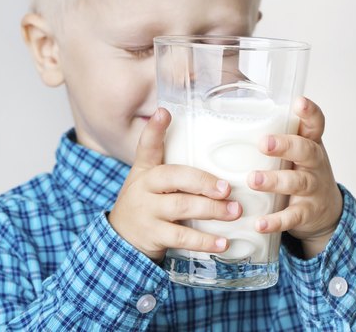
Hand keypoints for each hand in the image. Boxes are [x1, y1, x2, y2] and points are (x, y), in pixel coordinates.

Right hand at [108, 108, 241, 261]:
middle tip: (227, 188)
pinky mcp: (152, 235)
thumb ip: (176, 173)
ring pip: (180, 206)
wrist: (121, 239)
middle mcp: (143, 187)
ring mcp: (146, 211)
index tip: (163, 112)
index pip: (147, 146)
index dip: (154, 129)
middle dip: (202, 181)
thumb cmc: (146, 203)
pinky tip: (222, 242)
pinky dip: (204, 240)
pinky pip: (181, 236)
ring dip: (211, 210)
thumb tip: (219, 167)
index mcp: (145, 170)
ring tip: (234, 211)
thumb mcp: (150, 182)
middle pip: (172, 176)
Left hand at [248, 97, 342, 257]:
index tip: (299, 102)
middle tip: (264, 143)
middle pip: (304, 151)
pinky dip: (275, 221)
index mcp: (310, 145)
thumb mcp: (295, 153)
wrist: (325, 210)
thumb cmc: (301, 173)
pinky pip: (291, 217)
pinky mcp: (306, 212)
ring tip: (253, 180)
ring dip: (274, 181)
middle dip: (285, 146)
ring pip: (296, 182)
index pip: (314, 124)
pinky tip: (259, 222)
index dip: (309, 113)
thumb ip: (275, 140)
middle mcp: (313, 164)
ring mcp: (312, 188)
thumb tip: (227, 125)